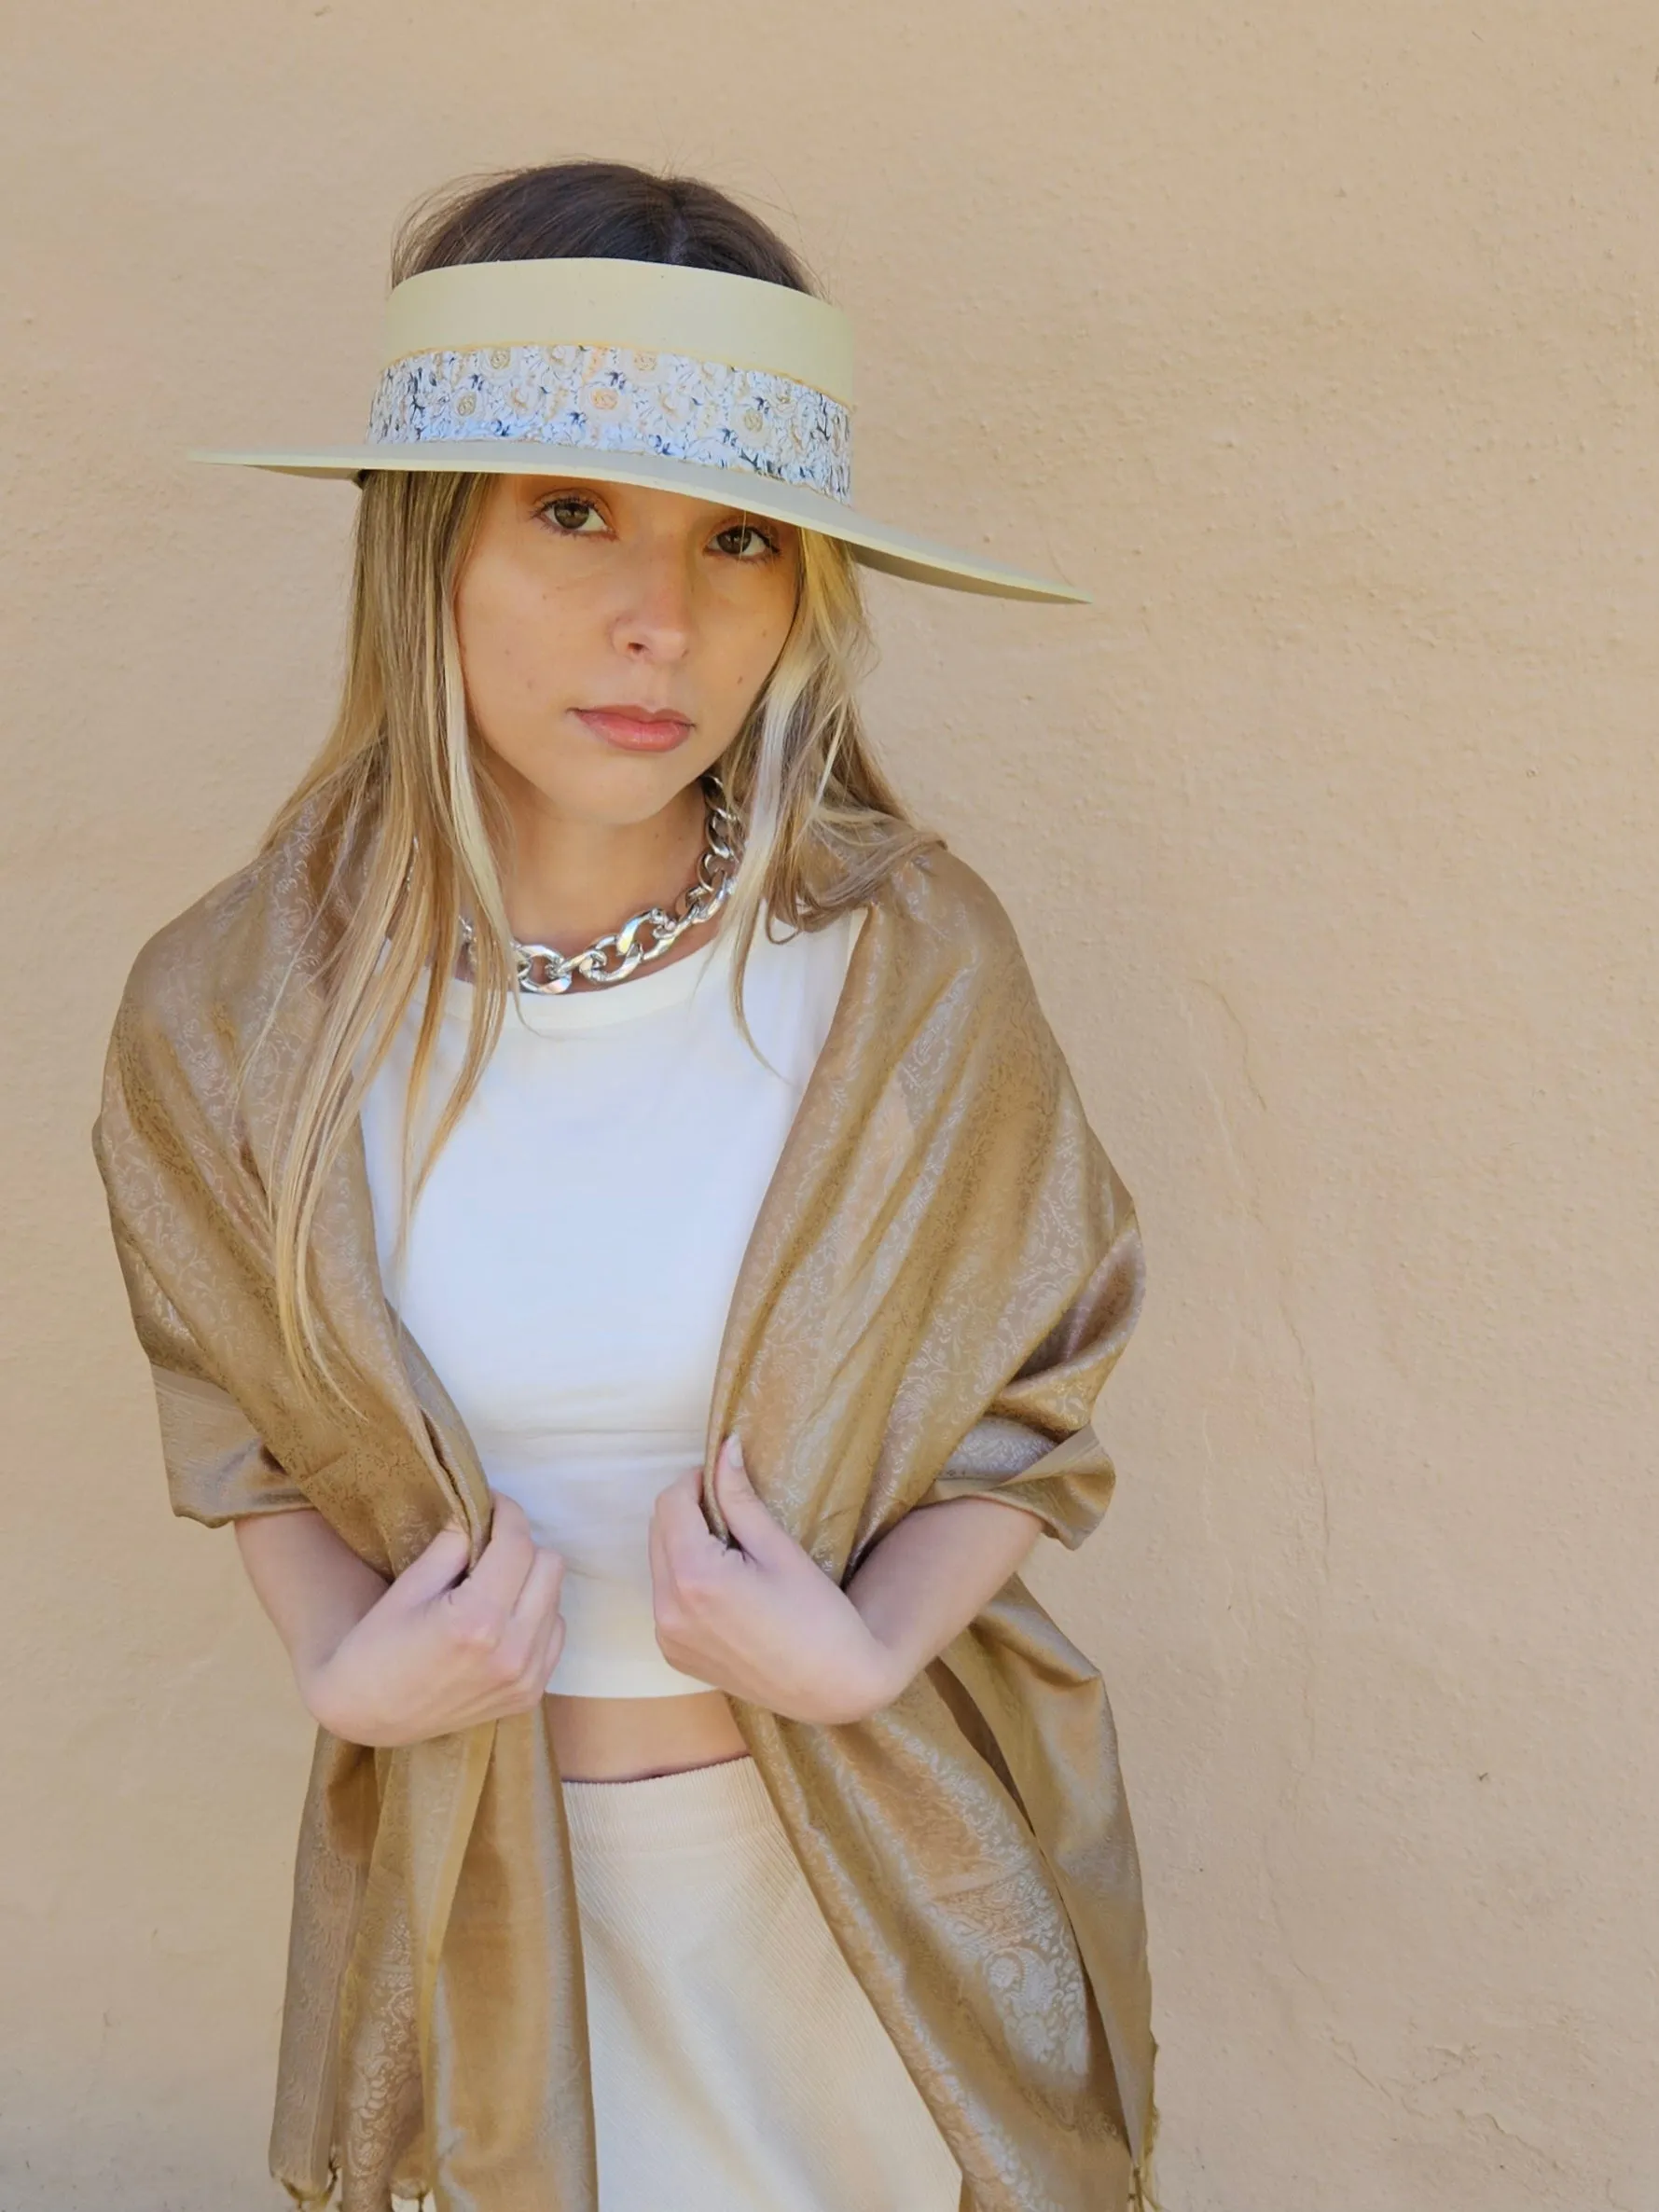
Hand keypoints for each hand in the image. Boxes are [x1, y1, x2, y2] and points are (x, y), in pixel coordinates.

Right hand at [302, 1492, 566, 1747]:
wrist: (368, 1714)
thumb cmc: (376, 1646)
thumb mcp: (408, 1588)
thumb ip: (452, 1546)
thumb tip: (482, 1514)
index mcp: (478, 1621)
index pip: (517, 1545)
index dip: (509, 1513)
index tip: (495, 1503)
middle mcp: (512, 1651)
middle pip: (549, 1566)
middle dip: (521, 1546)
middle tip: (490, 1544)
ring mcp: (526, 1678)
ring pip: (557, 1598)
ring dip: (531, 1581)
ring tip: (493, 1585)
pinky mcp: (530, 1695)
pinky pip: (555, 1633)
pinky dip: (536, 1615)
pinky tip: (503, 1618)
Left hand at [647, 1435, 897, 1725]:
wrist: (833, 1685)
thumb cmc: (818, 1614)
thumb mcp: (778, 1549)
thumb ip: (739, 1499)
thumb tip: (724, 1447)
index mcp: (694, 1578)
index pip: (670, 1503)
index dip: (694, 1481)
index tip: (724, 1480)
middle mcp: (669, 1610)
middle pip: (658, 1531)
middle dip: (686, 1510)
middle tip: (730, 1511)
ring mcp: (668, 1637)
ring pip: (659, 1564)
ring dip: (683, 1543)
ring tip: (731, 1549)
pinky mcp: (674, 1654)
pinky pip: (666, 1598)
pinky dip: (685, 1578)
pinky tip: (725, 1585)